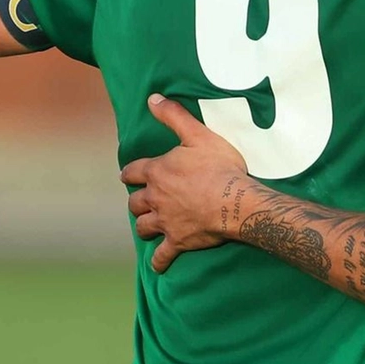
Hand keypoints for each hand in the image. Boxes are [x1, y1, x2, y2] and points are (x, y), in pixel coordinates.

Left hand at [121, 95, 249, 272]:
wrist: (236, 202)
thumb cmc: (220, 167)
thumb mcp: (198, 134)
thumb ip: (174, 116)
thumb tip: (153, 98)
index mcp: (158, 171)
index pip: (134, 172)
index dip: (130, 173)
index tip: (128, 176)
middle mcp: (156, 198)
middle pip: (135, 203)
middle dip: (137, 202)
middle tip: (142, 202)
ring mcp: (165, 221)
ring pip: (143, 227)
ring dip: (144, 226)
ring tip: (149, 226)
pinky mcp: (178, 241)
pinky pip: (162, 256)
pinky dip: (160, 261)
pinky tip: (159, 265)